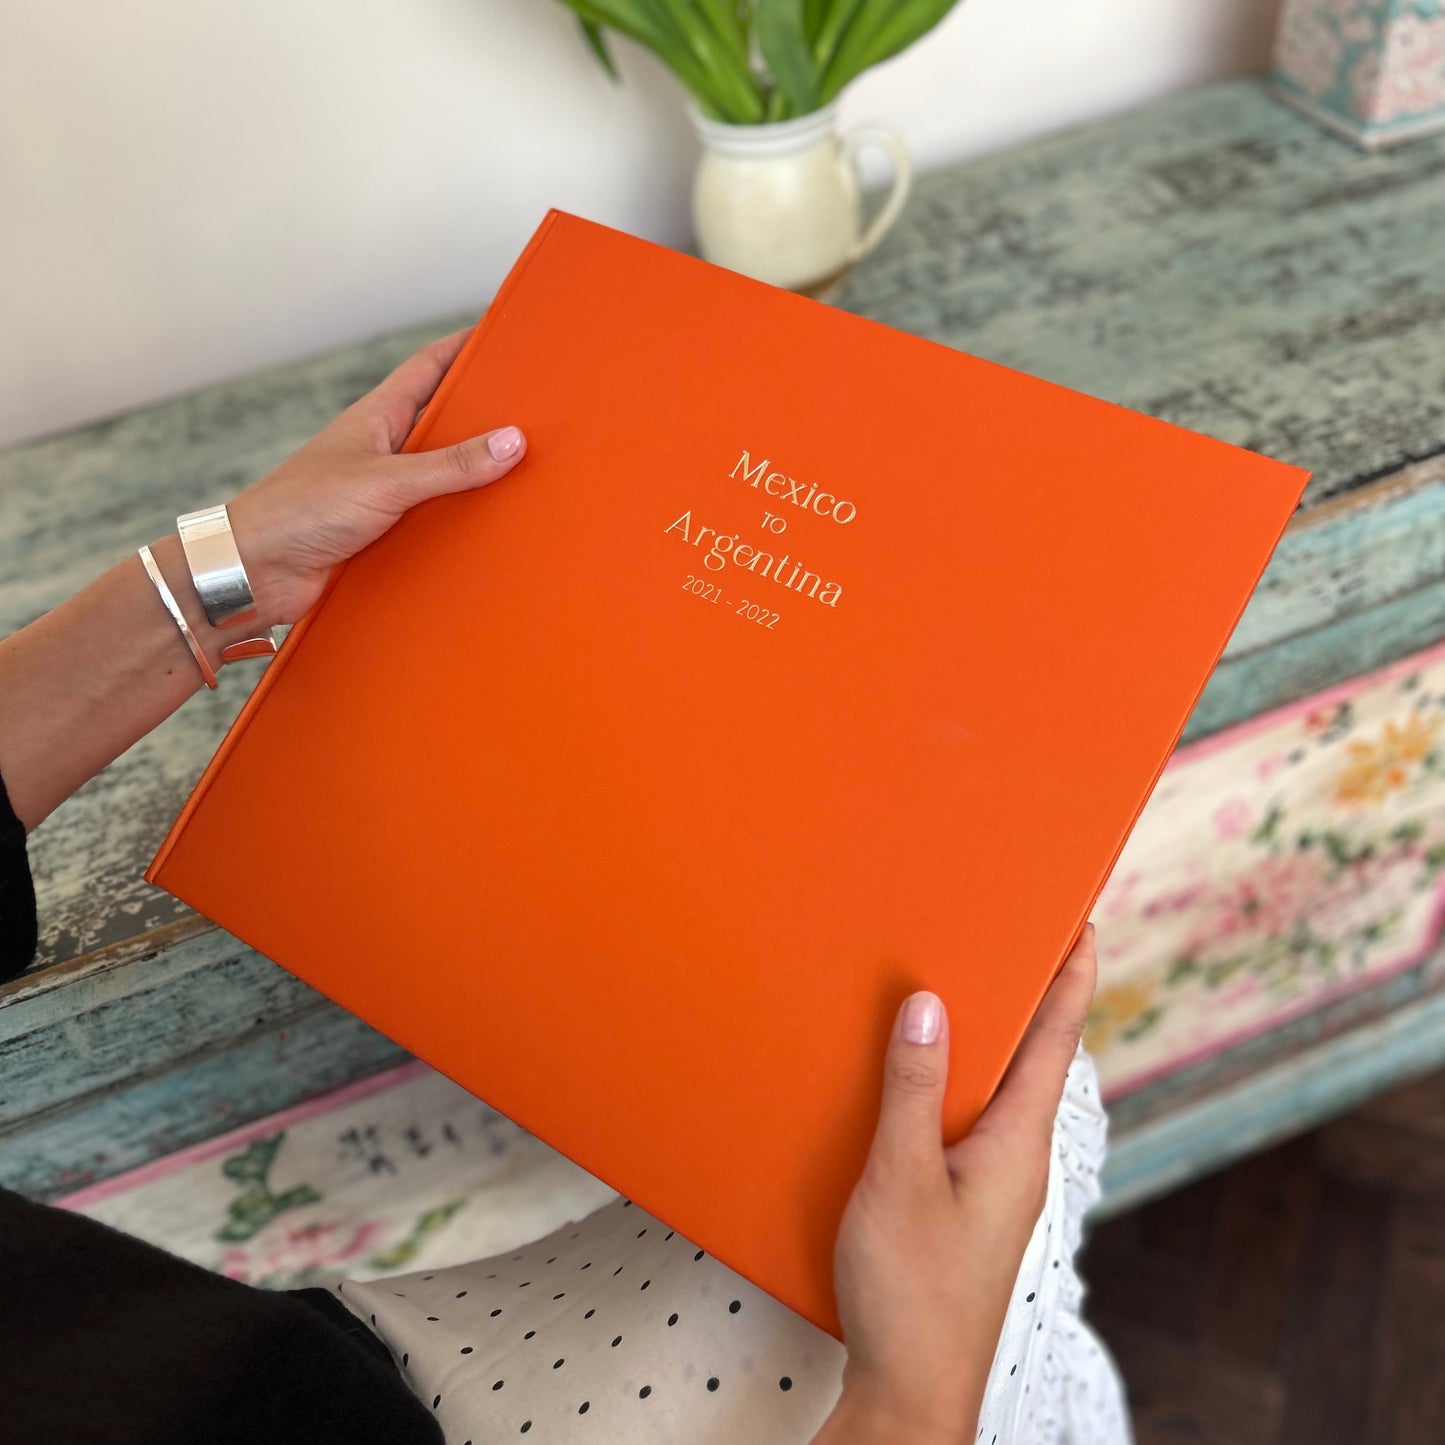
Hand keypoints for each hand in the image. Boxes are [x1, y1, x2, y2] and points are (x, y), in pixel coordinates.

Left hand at [226, 326, 525, 627]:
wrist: (255, 572)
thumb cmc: (300, 510)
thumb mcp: (384, 482)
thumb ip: (449, 465)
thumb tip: (511, 440)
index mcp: (378, 418)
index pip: (429, 368)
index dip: (464, 348)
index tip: (502, 336)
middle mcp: (385, 451)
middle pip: (446, 423)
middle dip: (486, 416)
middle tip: (536, 411)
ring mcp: (385, 493)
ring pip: (445, 477)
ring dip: (478, 477)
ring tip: (531, 472)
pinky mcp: (387, 534)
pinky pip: (436, 522)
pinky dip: (462, 524)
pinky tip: (493, 530)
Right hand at [813, 924, 1097, 1444]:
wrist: (910, 1390)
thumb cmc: (913, 1296)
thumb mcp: (902, 1179)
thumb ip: (914, 1091)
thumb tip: (931, 1005)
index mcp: (1016, 1143)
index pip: (1056, 1039)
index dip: (1071, 975)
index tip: (1083, 921)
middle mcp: (1015, 1156)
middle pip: (1029, 1056)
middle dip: (1025, 992)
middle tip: (1011, 932)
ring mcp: (992, 1181)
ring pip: (993, 1088)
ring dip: (983, 1035)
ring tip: (958, 986)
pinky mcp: (963, 1201)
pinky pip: (964, 1119)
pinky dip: (949, 1080)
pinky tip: (912, 1075)